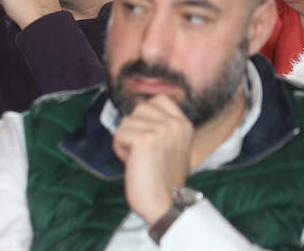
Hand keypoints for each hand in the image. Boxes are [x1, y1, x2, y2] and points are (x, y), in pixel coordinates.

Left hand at [112, 95, 193, 225]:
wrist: (165, 203)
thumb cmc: (164, 179)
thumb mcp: (174, 146)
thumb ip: (163, 127)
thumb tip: (139, 114)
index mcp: (184, 124)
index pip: (160, 99)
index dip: (146, 115)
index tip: (148, 136)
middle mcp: (175, 124)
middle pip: (140, 107)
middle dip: (134, 127)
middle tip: (141, 149)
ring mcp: (161, 130)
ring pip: (127, 120)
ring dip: (126, 139)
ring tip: (137, 157)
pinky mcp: (145, 139)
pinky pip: (119, 133)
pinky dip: (119, 148)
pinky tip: (131, 161)